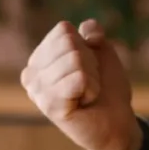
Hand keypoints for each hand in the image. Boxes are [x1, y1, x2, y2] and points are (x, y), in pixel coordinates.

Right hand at [20, 20, 141, 149]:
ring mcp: (38, 91)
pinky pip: (78, 78)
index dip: (85, 45)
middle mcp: (31, 73)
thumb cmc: (106, 87)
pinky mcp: (50, 106)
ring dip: (92, 77)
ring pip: (75, 59)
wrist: (117, 123)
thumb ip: (91, 32)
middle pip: (69, 43)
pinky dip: (91, 88)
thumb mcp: (101, 51)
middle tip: (88, 82)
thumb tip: (85, 27)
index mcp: (39, 58)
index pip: (63, 30)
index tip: (87, 67)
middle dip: (89, 61)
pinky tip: (84, 102)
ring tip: (86, 94)